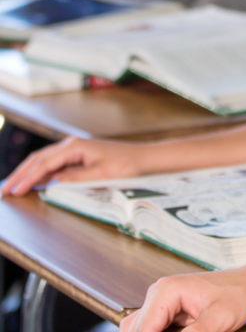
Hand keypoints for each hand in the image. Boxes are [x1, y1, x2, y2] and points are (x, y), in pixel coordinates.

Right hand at [0, 136, 146, 195]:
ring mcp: (74, 148)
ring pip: (43, 160)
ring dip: (26, 172)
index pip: (45, 164)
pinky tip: (31, 181)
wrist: (142, 158)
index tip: (14, 192)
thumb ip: (74, 178)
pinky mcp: (77, 154)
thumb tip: (52, 181)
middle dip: (20, 174)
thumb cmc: (125, 166)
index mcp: (76, 146)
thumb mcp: (99, 175)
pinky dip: (39, 172)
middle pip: (38, 159)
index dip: (28, 179)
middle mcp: (72, 144)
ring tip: (11, 186)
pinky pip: (52, 163)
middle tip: (3, 190)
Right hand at [120, 270, 245, 331]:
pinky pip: (150, 330)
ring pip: (139, 330)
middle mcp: (158, 294)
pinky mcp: (165, 310)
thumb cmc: (237, 297)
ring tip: (190, 330)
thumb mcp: (218, 321)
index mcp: (166, 292)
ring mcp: (160, 302)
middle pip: (137, 331)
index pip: (142, 331)